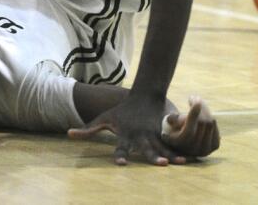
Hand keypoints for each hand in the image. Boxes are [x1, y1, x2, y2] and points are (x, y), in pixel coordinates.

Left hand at [69, 95, 187, 165]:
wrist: (145, 94)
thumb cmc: (122, 110)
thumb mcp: (104, 118)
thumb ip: (88, 129)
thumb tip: (69, 134)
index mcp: (126, 135)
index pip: (121, 148)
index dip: (121, 155)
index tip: (121, 163)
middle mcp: (141, 136)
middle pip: (147, 150)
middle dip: (153, 157)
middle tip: (161, 164)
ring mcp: (155, 133)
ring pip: (163, 147)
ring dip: (171, 154)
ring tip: (180, 162)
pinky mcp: (165, 131)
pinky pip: (173, 143)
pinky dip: (179, 150)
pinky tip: (188, 158)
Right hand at [162, 96, 219, 158]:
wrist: (183, 139)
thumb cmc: (173, 126)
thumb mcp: (169, 121)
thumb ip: (172, 119)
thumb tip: (173, 119)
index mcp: (179, 145)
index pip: (189, 130)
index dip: (193, 114)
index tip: (193, 98)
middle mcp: (193, 151)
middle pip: (202, 123)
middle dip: (200, 107)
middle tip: (195, 98)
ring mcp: (205, 150)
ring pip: (210, 122)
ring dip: (204, 109)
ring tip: (197, 104)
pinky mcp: (214, 146)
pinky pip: (215, 125)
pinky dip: (209, 116)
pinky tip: (202, 114)